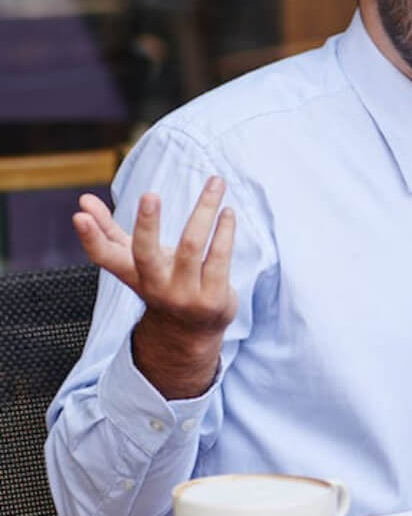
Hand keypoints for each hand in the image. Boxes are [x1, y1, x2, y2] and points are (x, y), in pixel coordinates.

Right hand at [73, 176, 237, 398]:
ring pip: (192, 247)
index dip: (91, 237)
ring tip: (215, 183)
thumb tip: (83, 200)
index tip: (79, 214)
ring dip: (204, 210)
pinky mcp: (213, 299)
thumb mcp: (134, 262)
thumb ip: (108, 231)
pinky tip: (227, 212)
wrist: (190, 332)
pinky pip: (220, 258)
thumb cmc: (160, 283)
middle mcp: (155, 286)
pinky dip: (224, 231)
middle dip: (147, 224)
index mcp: (131, 274)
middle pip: (146, 254)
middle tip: (149, 195)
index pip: (104, 257)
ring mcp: (185, 294)